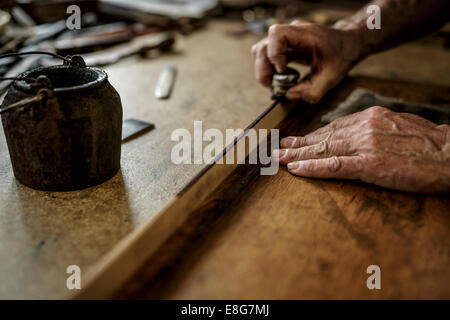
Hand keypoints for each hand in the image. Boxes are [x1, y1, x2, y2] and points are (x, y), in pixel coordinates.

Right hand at [251, 20, 360, 103]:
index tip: (282, 70)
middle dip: (264, 68)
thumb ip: (312, 90)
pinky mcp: (284, 45)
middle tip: (272, 85)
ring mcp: (286, 38)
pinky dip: (270, 68)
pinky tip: (282, 77)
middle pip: (264, 45)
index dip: (274, 54)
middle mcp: (292, 32)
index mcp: (305, 35)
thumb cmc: (340, 57)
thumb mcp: (331, 78)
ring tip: (276, 82)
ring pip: (262, 50)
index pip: (277, 35)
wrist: (347, 45)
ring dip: (264, 69)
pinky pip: (267, 54)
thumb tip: (288, 94)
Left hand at [273, 106, 449, 193]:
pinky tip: (296, 169)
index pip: (332, 128)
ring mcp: (365, 145)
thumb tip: (352, 135)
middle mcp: (363, 127)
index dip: (310, 136)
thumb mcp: (397, 125)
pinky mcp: (370, 164)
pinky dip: (313, 168)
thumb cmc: (428, 143)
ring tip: (278, 159)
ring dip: (297, 155)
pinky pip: (334, 166)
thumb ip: (372, 129)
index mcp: (369, 118)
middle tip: (277, 149)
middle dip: (297, 144)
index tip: (295, 140)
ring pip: (323, 150)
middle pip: (322, 138)